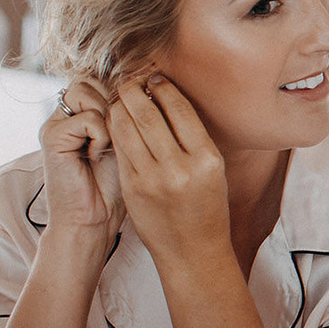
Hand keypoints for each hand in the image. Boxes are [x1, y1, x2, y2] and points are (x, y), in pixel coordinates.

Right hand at [36, 79, 124, 238]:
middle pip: (94, 80)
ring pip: (89, 92)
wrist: (93, 218)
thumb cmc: (117, 184)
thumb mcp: (129, 141)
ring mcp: (57, 124)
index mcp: (83, 113)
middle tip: (122, 135)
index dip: (124, 92)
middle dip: (116, 102)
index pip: (103, 80)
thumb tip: (146, 79)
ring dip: (109, 117)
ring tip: (109, 146)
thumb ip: (127, 113)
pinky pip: (88, 118)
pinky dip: (101, 137)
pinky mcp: (52, 136)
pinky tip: (97, 157)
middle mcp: (66, 114)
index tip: (137, 117)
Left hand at [106, 77, 232, 271]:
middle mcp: (180, 168)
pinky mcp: (132, 188)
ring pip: (128, 129)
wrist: (192, 250)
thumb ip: (193, 139)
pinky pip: (120, 149)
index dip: (164, 88)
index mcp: (207, 159)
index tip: (155, 77)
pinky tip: (116, 121)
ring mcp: (152, 179)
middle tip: (130, 78)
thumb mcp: (212, 170)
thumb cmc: (206, 207)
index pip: (180, 110)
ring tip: (121, 95)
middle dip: (135, 90)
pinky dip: (115, 130)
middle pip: (149, 115)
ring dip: (121, 106)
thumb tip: (168, 101)